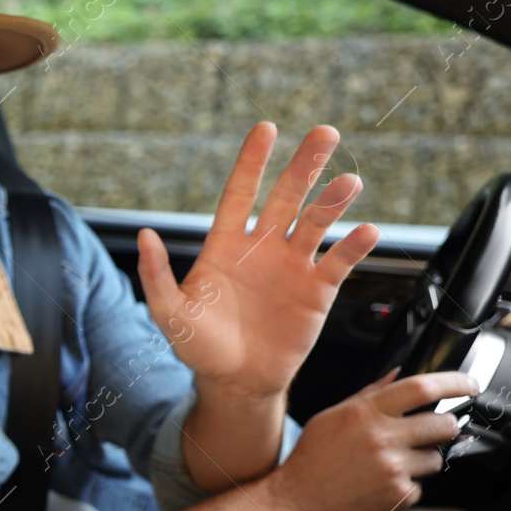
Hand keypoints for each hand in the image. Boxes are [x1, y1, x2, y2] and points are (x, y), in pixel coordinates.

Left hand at [137, 123, 379, 402]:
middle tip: (325, 133)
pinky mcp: (317, 291)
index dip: (253, 162)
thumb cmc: (199, 346)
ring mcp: (292, 267)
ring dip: (333, 200)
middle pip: (287, 196)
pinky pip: (339, 262)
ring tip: (350, 182)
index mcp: (225, 245)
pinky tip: (367, 230)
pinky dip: (354, 246)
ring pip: (317, 222)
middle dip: (305, 165)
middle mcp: (262, 248)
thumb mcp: (170, 312)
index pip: (240, 193)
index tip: (266, 128)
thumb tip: (144, 234)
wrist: (236, 382)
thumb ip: (156, 274)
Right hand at [258, 369, 476, 510]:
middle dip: (445, 426)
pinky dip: (405, 486)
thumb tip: (397, 375)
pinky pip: (420, 486)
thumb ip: (368, 395)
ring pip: (436, 458)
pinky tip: (379, 486)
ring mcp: (393, 469)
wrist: (294, 504)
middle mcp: (382, 439)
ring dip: (422, 460)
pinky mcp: (399, 496)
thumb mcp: (330, 418)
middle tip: (431, 430)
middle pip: (444, 424)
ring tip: (389, 465)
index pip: (422, 388)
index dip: (454, 383)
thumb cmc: (310, 460)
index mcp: (364, 414)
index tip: (468, 385)